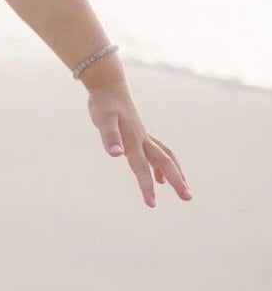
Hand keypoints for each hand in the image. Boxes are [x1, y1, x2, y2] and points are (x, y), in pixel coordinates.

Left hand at [86, 83, 191, 207]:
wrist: (108, 85)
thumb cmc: (103, 104)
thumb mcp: (102, 119)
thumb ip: (110, 137)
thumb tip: (116, 155)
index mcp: (133, 140)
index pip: (141, 167)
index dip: (146, 186)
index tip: (152, 205)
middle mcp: (142, 139)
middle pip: (164, 162)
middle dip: (177, 181)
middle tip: (188, 199)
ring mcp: (143, 136)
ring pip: (165, 157)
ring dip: (175, 173)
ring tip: (183, 188)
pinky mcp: (140, 133)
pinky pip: (157, 151)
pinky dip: (161, 165)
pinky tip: (160, 178)